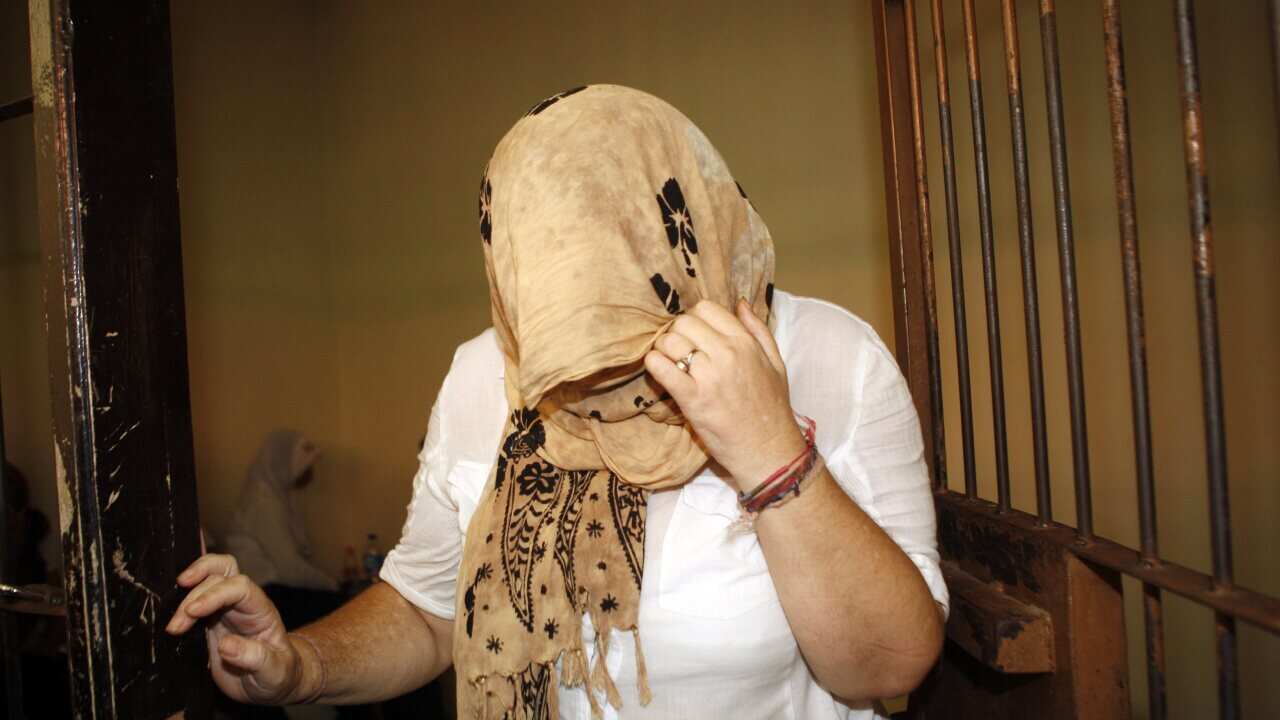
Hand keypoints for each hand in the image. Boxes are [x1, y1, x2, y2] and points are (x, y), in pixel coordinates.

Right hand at [165, 554, 303, 704]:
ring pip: (205, 581)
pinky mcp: (208, 623)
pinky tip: (168, 613)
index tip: (192, 611)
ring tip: (172, 626)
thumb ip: (255, 658)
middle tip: (177, 621)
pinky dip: (179, 602)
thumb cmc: (277, 674)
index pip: (240, 587)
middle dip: (195, 593)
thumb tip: (225, 645)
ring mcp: (224, 611)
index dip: (215, 594)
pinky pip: (193, 601)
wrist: (270, 684)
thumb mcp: (273, 671)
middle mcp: (242, 604)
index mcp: (260, 611)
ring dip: (184, 595)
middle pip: (220, 575)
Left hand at [644, 298, 806, 490]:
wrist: (769, 449)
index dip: (695, 319)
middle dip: (677, 333)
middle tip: (680, 351)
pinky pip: (661, 368)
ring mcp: (709, 376)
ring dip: (664, 349)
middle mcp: (727, 353)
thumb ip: (758, 330)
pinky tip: (659, 371)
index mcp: (745, 342)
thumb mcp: (776, 363)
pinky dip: (654, 365)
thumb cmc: (772, 408)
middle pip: (684, 322)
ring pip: (670, 342)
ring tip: (670, 363)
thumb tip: (740, 303)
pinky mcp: (692, 399)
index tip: (694, 336)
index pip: (706, 308)